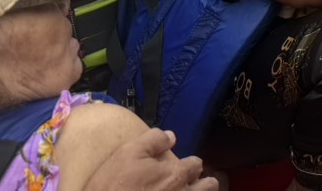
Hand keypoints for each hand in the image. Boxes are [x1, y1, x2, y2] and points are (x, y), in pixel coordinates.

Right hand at [85, 128, 217, 190]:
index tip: (182, 168)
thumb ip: (153, 140)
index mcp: (177, 174)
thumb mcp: (127, 154)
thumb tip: (171, 136)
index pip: (196, 164)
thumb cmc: (113, 186)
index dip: (189, 164)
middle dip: (202, 182)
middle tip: (188, 184)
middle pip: (209, 186)